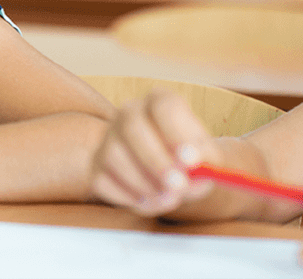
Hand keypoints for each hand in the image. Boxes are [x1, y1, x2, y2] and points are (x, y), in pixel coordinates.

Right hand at [90, 88, 220, 216]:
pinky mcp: (96, 164)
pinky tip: (149, 200)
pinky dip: (128, 196)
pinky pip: (103, 179)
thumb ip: (205, 164)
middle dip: (156, 160)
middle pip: (132, 126)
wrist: (169, 174)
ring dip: (144, 183)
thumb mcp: (206, 159)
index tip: (193, 161)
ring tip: (169, 199)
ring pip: (114, 155)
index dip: (177, 133)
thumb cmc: (189, 161)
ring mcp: (109, 137)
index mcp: (160, 102)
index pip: (164, 106)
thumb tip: (193, 173)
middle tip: (179, 186)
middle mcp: (129, 113)